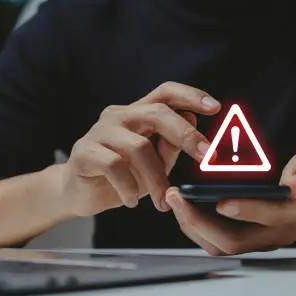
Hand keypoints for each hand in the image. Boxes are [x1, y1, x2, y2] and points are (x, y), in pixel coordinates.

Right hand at [60, 82, 220, 216]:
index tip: (216, 107)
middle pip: (157, 113)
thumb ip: (171, 145)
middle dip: (186, 135)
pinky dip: (128, 187)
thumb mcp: (155, 163)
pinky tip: (132, 201)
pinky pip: (114, 166)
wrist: (79, 192)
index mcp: (139, 113)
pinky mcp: (84, 152)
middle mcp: (119, 115)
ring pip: (139, 147)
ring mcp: (100, 131)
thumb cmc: (123, 176)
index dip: (191, 95)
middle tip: (206, 157)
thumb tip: (192, 120)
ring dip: (156, 178)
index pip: (166, 92)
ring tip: (162, 202)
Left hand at [165, 150, 295, 255]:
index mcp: (294, 214)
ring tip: (174, 202)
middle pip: (232, 241)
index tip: (219, 200)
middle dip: (199, 222)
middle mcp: (274, 234)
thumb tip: (290, 185)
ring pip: (221, 245)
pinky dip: (198, 228)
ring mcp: (261, 240)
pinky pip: (219, 242)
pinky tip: (184, 209)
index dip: (244, 210)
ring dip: (193, 227)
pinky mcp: (251, 239)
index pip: (267, 217)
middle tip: (176, 197)